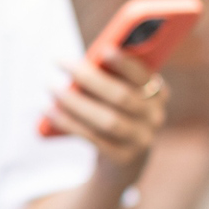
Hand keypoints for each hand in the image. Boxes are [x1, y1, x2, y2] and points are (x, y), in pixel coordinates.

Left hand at [46, 50, 166, 168]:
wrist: (122, 158)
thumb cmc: (114, 111)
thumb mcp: (119, 93)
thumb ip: (109, 76)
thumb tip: (81, 63)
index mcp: (158, 92)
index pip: (143, 75)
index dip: (125, 63)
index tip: (104, 50)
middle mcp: (154, 116)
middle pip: (121, 96)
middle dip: (88, 77)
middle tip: (60, 61)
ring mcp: (141, 140)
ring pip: (107, 120)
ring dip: (75, 102)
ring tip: (52, 87)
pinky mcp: (123, 158)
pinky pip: (94, 138)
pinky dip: (69, 123)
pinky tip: (50, 110)